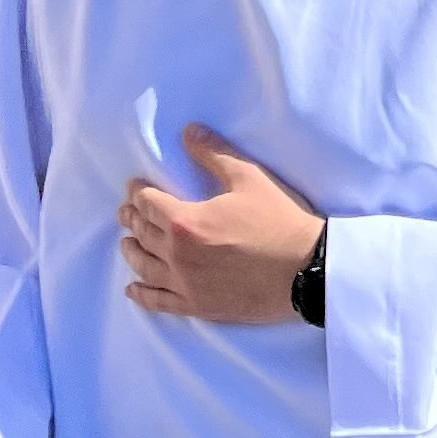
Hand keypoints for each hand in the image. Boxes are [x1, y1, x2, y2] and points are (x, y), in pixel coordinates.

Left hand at [118, 124, 322, 324]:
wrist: (308, 271)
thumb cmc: (281, 222)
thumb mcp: (251, 179)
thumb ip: (215, 154)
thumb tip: (189, 132)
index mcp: (185, 221)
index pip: (147, 203)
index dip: (138, 192)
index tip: (136, 187)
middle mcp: (177, 254)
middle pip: (142, 232)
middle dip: (132, 218)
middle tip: (128, 211)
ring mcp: (186, 284)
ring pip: (144, 266)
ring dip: (131, 251)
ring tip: (128, 243)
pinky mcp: (199, 306)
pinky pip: (159, 301)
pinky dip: (142, 294)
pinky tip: (133, 288)